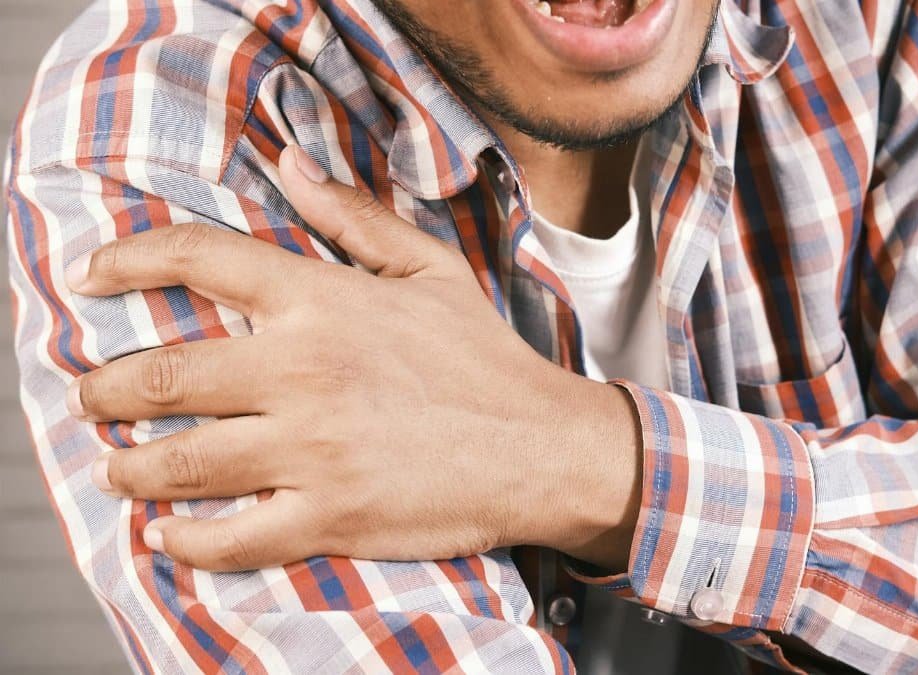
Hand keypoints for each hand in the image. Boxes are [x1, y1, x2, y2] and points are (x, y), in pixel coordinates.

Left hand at [67, 146, 641, 571]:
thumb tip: (291, 164)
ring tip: (118, 466)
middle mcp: (305, 370)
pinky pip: (228, 536)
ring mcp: (312, 449)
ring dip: (130, 466)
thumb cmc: (486, 360)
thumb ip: (352, 217)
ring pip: (179, 460)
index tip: (92, 276)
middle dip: (104, 389)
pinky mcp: (329, 516)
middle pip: (162, 375)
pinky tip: (169, 535)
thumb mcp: (430, 270)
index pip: (199, 258)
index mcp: (325, 301)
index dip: (128, 259)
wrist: (544, 447)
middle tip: (91, 397)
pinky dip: (183, 540)